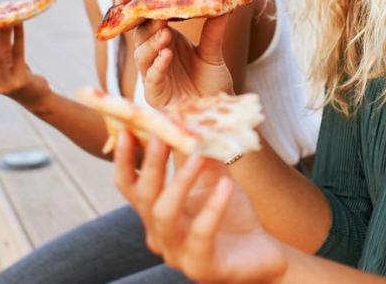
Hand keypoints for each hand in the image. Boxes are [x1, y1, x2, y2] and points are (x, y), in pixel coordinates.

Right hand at [114, 131, 286, 283]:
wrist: (262, 252)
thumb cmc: (233, 214)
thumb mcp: (213, 177)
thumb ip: (200, 152)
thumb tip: (190, 118)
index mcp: (155, 211)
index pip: (129, 185)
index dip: (123, 158)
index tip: (126, 128)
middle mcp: (159, 233)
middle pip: (144, 195)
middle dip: (151, 162)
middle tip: (161, 134)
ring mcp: (176, 253)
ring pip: (164, 213)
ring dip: (179, 181)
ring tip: (198, 156)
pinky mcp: (200, 267)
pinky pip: (201, 233)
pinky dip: (212, 206)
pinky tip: (226, 185)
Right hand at [133, 16, 233, 108]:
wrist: (218, 109)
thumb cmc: (211, 82)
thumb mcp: (213, 54)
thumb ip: (213, 31)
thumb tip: (224, 4)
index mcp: (164, 40)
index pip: (144, 21)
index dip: (132, 6)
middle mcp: (154, 56)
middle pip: (139, 35)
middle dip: (144, 23)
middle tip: (156, 14)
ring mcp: (152, 75)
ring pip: (142, 56)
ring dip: (152, 43)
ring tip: (165, 34)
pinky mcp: (155, 94)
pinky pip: (152, 78)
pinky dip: (158, 65)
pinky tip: (166, 55)